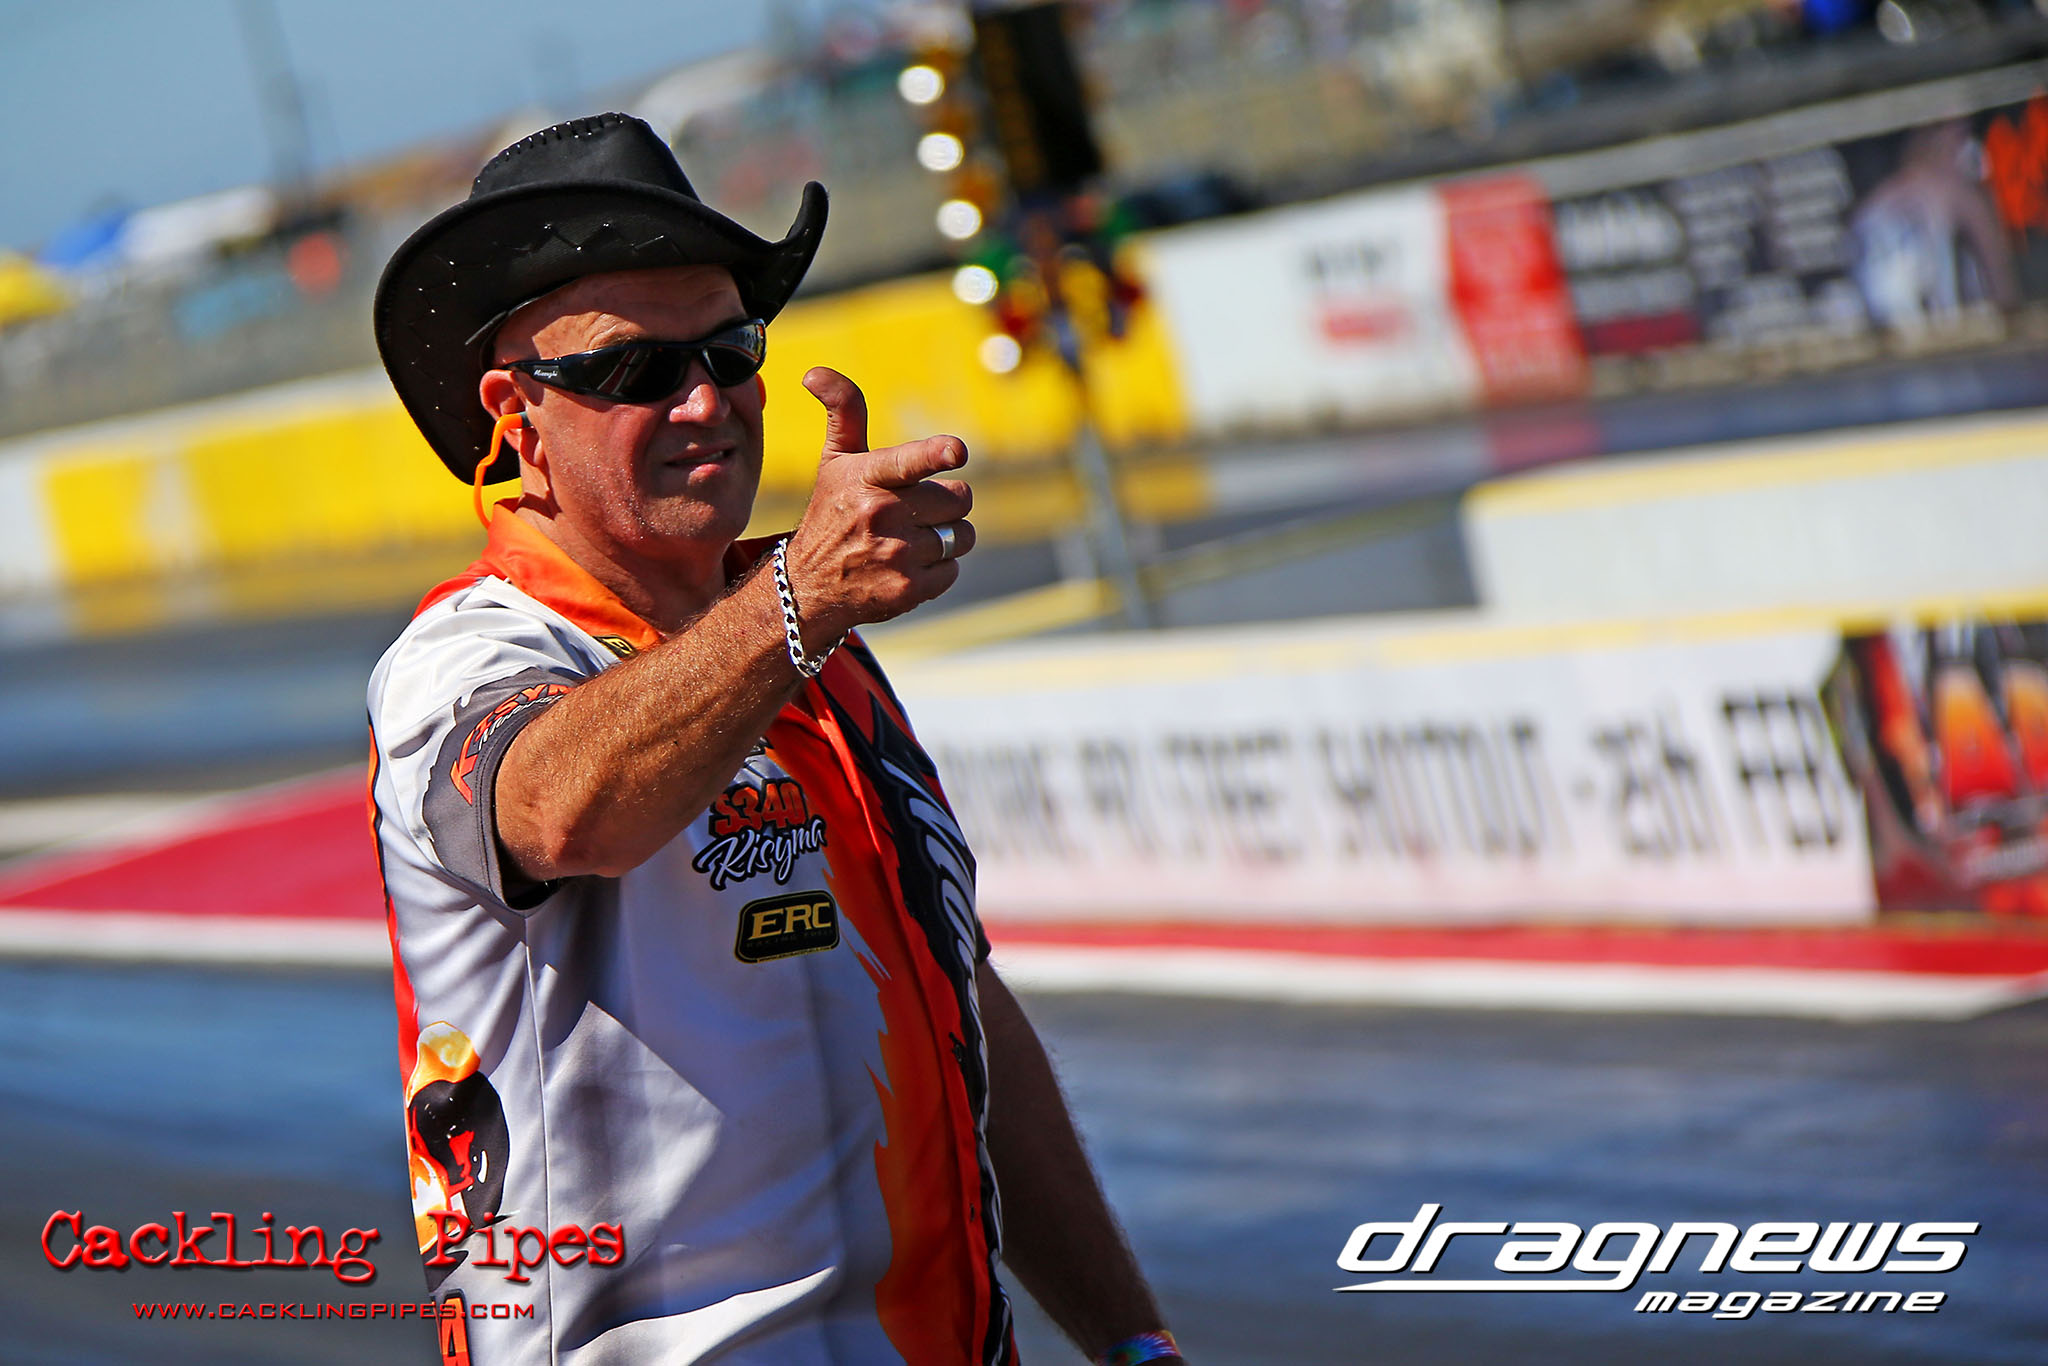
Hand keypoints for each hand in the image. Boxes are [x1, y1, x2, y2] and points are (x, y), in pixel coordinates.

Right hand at [782, 367, 975, 641]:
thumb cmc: (831, 512)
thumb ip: (844, 412)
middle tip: (914, 512)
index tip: (956, 450)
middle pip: (958, 498)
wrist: (807, 586)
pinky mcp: (908, 589)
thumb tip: (813, 371)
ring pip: (962, 535)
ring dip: (946, 537)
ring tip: (910, 540)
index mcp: (864, 477)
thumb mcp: (834, 461)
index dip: (935, 454)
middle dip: (944, 504)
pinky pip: (953, 569)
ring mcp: (895, 555)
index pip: (906, 461)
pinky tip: (907, 567)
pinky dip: (938, 569)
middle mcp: (879, 515)